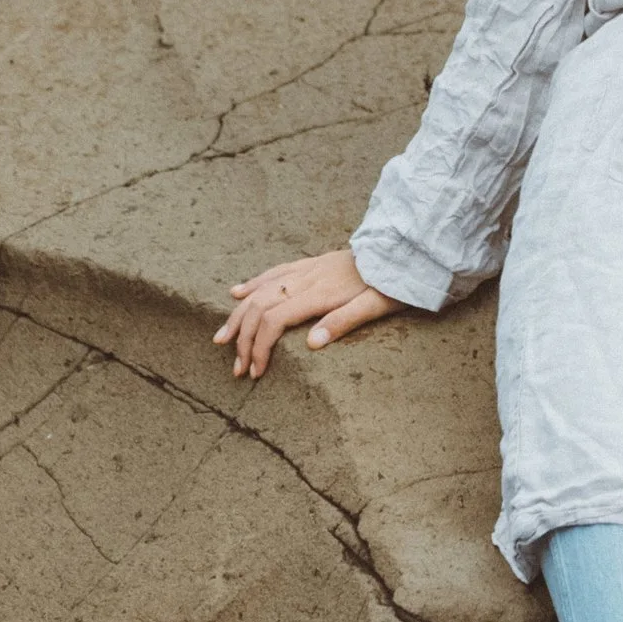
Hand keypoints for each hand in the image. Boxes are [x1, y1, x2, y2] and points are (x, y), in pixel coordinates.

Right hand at [215, 248, 397, 379]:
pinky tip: (237, 293)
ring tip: (222, 338)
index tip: (256, 372)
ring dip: (239, 315)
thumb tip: (311, 344)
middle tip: (237, 368)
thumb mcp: (375, 307)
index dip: (259, 347)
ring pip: (261, 289)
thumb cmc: (391, 283)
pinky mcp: (311, 264)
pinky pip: (274, 272)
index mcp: (320, 293)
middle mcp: (307, 279)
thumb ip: (343, 322)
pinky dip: (252, 284)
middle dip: (243, 338)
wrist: (399, 249)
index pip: (275, 320)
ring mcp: (306, 269)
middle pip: (261, 306)